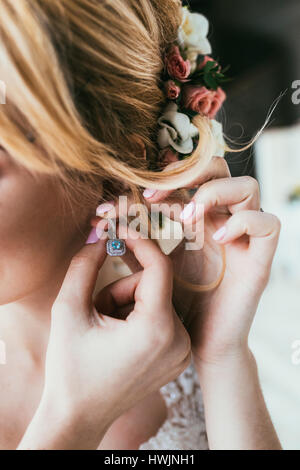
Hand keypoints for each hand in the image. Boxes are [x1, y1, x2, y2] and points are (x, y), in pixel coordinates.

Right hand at [18, 229, 190, 449]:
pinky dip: (139, 317)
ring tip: (106, 330)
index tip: (120, 231)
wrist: (79, 415)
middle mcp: (179, 341)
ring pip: (157, 300)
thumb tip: (102, 235)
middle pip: (154, 285)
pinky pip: (162, 317)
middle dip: (122, 288)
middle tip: (98, 310)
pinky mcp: (179, 356)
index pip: (159, 267)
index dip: (139, 243)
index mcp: (157, 330)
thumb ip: (84, 264)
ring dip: (128, 304)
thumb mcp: (68, 309)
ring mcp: (182, 351)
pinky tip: (119, 338)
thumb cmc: (70, 366)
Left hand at [140, 157, 280, 366]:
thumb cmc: (176, 308)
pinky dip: (244, 222)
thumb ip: (135, 245)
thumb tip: (106, 218)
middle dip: (188, 174)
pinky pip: (268, 225)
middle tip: (155, 196)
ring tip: (188, 217)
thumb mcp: (151, 269)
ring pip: (248, 188)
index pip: (190, 177)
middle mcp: (222, 223)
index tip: (136, 195)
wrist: (199, 347)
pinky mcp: (259, 262)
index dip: (165, 177)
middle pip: (220, 170)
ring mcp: (243, 241)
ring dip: (214, 193)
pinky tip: (218, 238)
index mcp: (199, 222)